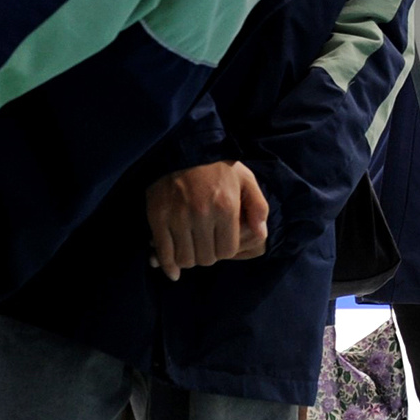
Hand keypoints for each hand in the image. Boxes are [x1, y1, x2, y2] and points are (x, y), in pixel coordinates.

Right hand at [144, 160, 269, 279]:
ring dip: (189, 260)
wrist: (183, 148)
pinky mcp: (158, 217)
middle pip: (206, 258)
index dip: (224, 252)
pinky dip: (168, 265)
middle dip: (207, 257)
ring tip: (190, 252)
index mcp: (226, 207)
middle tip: (204, 247)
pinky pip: (164, 251)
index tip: (219, 245)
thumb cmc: (217, 167)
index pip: (227, 250)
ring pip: (185, 258)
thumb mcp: (245, 179)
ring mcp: (178, 216)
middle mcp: (202, 214)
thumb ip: (258, 206)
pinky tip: (172, 271)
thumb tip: (262, 232)